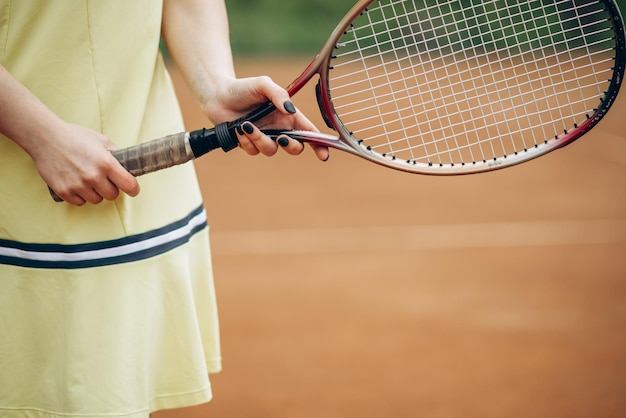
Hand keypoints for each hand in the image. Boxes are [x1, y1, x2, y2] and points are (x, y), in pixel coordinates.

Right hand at [31, 122, 139, 205]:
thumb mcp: (101, 140)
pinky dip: (80, 196)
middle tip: (103, 179)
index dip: (133, 188)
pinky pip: (80, 203)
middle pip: (113, 195)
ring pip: (96, 200)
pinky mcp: (64, 191)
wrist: (45, 137)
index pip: (129, 185)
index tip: (132, 189)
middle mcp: (93, 176)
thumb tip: (129, 165)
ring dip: (95, 193)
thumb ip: (116, 154)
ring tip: (87, 179)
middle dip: (110, 188)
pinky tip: (76, 183)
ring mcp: (78, 185)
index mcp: (106, 163)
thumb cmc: (75, 137)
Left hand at [202, 76, 329, 160]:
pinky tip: (238, 128)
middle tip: (281, 138)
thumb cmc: (243, 88)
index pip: (309, 132)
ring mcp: (265, 137)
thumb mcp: (263, 84)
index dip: (319, 145)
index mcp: (288, 116)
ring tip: (246, 125)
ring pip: (271, 150)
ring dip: (260, 139)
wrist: (218, 95)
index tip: (324, 154)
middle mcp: (279, 128)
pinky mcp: (250, 144)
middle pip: (295, 147)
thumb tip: (290, 110)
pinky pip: (253, 151)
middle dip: (290, 146)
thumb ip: (278, 94)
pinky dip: (246, 140)